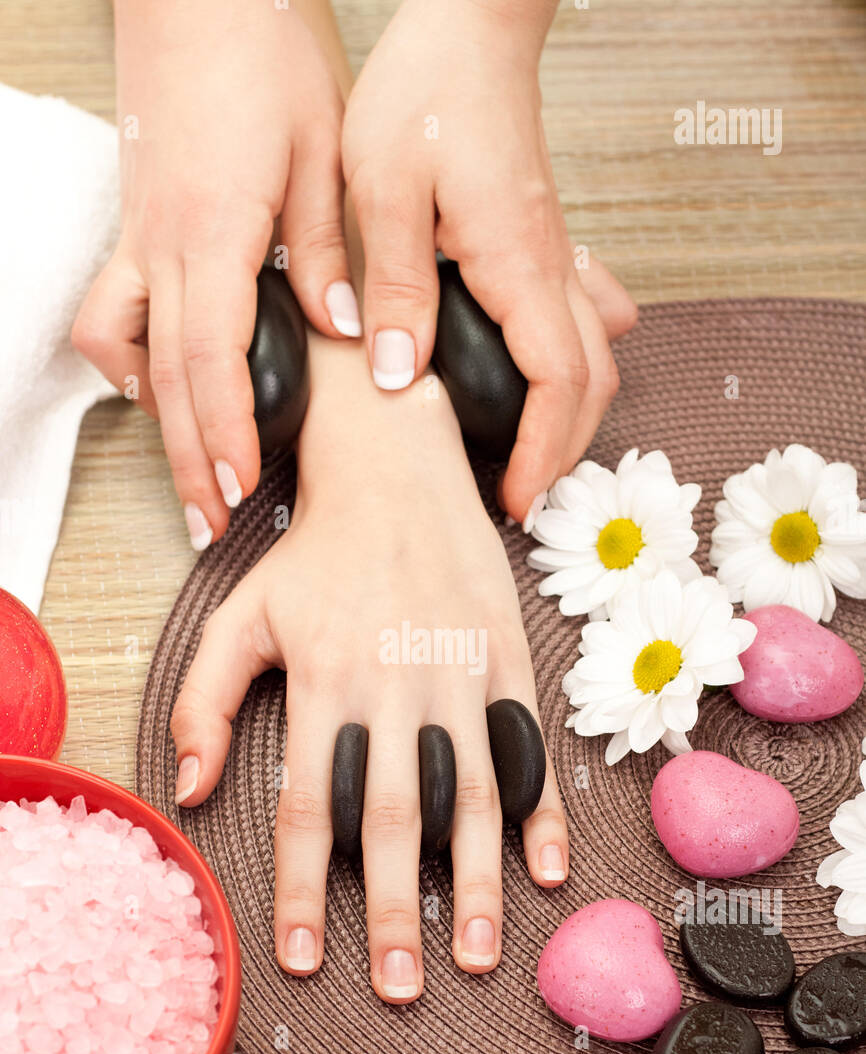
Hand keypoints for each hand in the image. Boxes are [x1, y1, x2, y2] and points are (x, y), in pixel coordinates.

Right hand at [72, 0, 358, 549]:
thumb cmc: (262, 53)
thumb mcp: (322, 154)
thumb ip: (324, 253)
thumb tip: (341, 333)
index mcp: (215, 231)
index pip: (212, 358)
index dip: (225, 433)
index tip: (243, 488)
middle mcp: (162, 244)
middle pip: (163, 378)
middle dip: (187, 458)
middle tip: (210, 521)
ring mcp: (138, 237)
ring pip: (123, 349)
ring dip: (153, 418)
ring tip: (190, 467)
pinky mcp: (135, 226)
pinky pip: (111, 311)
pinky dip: (131, 360)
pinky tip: (165, 382)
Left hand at [169, 334, 568, 1002]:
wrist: (400, 469)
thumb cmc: (314, 553)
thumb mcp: (240, 613)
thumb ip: (206, 698)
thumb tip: (191, 790)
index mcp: (326, 680)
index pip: (312, 806)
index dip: (303, 888)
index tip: (301, 958)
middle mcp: (397, 685)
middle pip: (396, 817)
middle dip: (395, 909)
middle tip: (397, 987)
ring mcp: (461, 673)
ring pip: (472, 795)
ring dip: (477, 883)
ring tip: (479, 958)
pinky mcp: (509, 659)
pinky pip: (527, 749)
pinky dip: (541, 813)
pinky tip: (545, 872)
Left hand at [341, 0, 637, 525]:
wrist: (472, 27)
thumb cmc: (428, 91)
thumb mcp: (384, 188)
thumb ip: (393, 286)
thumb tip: (397, 375)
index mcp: (517, 264)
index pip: (558, 384)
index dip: (542, 452)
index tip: (513, 497)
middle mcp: (550, 268)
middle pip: (592, 383)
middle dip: (564, 451)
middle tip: (522, 495)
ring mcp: (554, 258)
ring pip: (594, 355)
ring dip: (571, 414)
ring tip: (530, 455)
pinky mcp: (542, 245)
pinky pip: (581, 316)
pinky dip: (575, 364)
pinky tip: (555, 377)